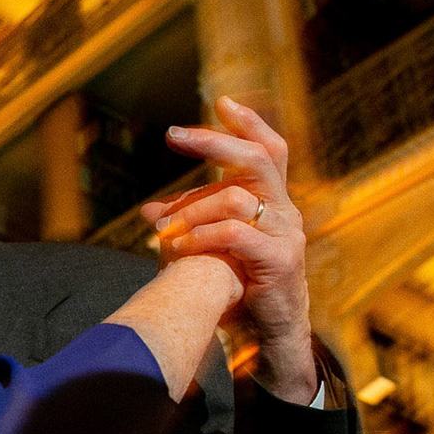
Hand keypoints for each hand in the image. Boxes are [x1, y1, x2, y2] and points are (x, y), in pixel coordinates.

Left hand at [143, 96, 317, 402]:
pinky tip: (177, 248)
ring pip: (236, 198)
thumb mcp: (212, 247)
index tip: (221, 100)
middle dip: (213, 141)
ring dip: (190, 209)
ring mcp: (286, 234)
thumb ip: (188, 224)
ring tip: (160, 230)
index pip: (270, 148)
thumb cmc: (241, 285)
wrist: (270, 333)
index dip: (249, 123)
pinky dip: (202, 236)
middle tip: (172, 134)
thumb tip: (148, 210)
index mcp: (273, 200)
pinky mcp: (279, 261)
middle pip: (256, 159)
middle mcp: (284, 210)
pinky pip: (236, 235)